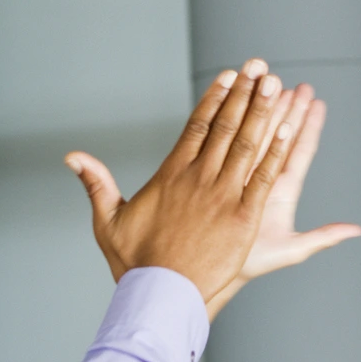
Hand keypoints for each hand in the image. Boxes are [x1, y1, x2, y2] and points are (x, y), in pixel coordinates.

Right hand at [64, 58, 305, 302]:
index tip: (230, 76)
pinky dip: (277, 151)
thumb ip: (96, 184)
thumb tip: (72, 157)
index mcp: (171, 175)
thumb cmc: (134, 263)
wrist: (159, 294)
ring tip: (275, 83)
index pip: (197, 126)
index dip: (215, 98)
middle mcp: (199, 179)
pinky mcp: (244, 217)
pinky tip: (289, 128)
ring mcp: (224, 196)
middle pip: (226, 127)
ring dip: (263, 112)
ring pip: (247, 144)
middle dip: (245, 94)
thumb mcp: (108, 220)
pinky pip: (264, 177)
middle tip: (260, 67)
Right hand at [202, 86, 360, 317]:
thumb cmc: (250, 263)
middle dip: (289, 108)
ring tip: (272, 82)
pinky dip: (234, 123)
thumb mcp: (291, 251)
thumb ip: (323, 237)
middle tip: (296, 83)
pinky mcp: (220, 175)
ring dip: (264, 108)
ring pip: (256, 134)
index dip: (309, 126)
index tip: (316, 102)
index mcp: (282, 191)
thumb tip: (356, 230)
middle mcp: (264, 178)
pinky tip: (237, 102)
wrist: (211, 269)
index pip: (300, 151)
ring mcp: (242, 175)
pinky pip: (229, 144)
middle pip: (281, 135)